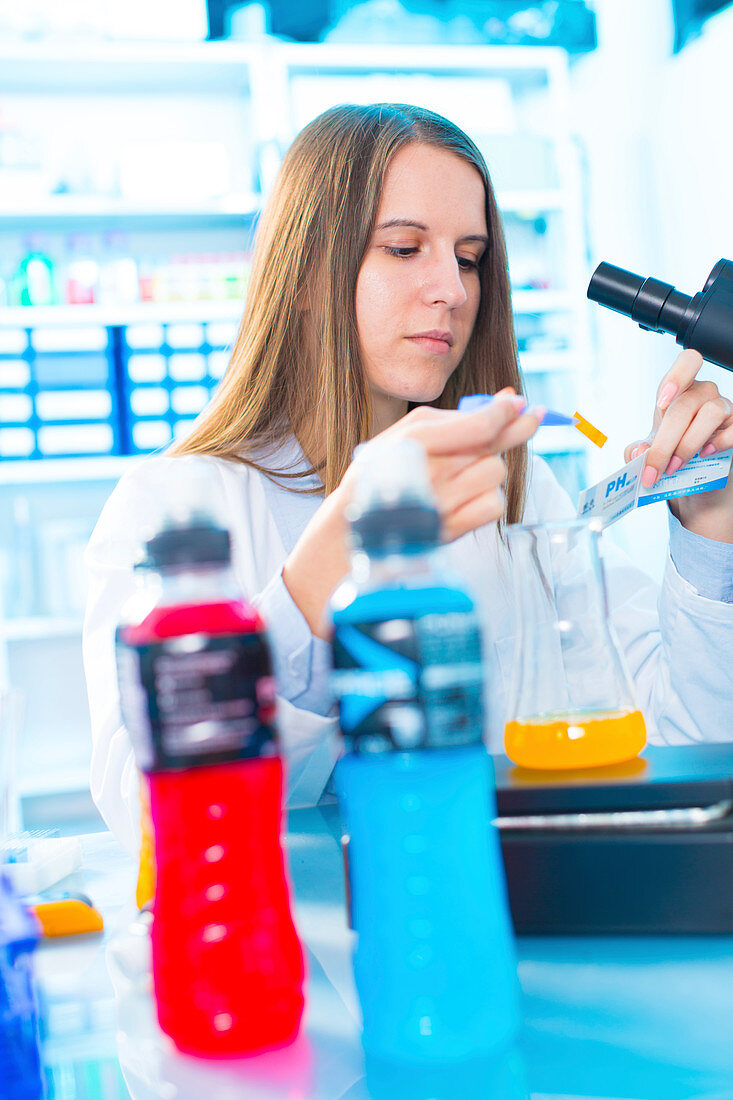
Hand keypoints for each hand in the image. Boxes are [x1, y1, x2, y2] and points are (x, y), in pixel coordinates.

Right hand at [284, 394, 542, 635]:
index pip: (479, 424)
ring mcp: (442, 502)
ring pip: (496, 474)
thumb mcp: (403, 436)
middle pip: (494, 446)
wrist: (348, 534)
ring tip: (466, 474)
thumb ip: (453, 418)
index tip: (524, 403)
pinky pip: (493, 507)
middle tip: (532, 419)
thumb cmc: (377, 479)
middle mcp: (430, 470)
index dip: (506, 412)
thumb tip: (510, 399)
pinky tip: (468, 499)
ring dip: (489, 472)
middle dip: (515, 431)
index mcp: (415, 439)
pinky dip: (488, 501)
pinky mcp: (450, 530)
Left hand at [624, 349, 732, 541]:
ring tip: (675, 467)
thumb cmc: (672, 455)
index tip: (661, 404)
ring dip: (688, 444)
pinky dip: (718, 442)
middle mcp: (704, 394)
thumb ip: (638, 451)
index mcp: (680, 390)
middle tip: (655, 468)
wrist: (697, 480)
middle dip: (666, 441)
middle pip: (686, 405)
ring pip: (711, 413)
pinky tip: (705, 455)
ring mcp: (725, 409)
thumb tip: (638, 452)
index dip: (676, 377)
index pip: (688, 362)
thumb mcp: (651, 452)